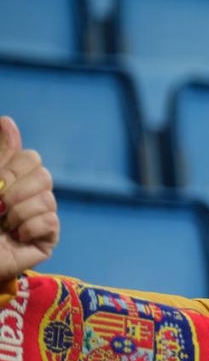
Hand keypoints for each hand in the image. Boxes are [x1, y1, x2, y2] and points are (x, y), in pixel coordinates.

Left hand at [0, 116, 58, 279]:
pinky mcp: (46, 241)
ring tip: (3, 225)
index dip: (15, 167)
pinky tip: (15, 236)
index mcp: (11, 181)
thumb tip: (7, 120)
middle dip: (17, 189)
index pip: (31, 158)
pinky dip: (31, 226)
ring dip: (20, 210)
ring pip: (48, 198)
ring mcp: (37, 219)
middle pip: (44, 175)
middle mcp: (27, 197)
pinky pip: (52, 221)